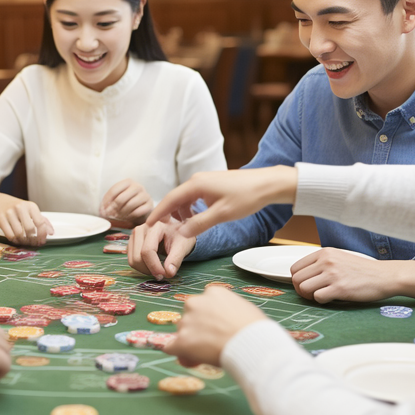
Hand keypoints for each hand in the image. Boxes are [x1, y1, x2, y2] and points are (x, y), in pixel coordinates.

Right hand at [0, 193, 52, 246]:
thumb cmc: (18, 208)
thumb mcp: (31, 210)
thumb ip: (42, 220)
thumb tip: (51, 232)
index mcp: (31, 206)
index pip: (40, 223)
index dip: (42, 235)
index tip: (42, 241)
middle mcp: (20, 208)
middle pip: (30, 230)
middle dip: (33, 240)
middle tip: (33, 243)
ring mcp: (9, 213)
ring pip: (19, 234)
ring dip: (23, 241)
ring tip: (25, 242)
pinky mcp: (0, 218)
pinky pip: (9, 235)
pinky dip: (15, 241)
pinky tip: (17, 240)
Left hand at [100, 179, 153, 225]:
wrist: (143, 207)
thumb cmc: (128, 201)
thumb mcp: (119, 197)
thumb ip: (110, 201)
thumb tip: (102, 211)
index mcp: (128, 182)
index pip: (114, 190)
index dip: (106, 201)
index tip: (103, 210)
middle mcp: (138, 186)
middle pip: (121, 198)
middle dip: (113, 208)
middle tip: (110, 215)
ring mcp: (145, 195)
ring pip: (130, 205)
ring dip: (122, 213)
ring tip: (118, 216)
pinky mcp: (150, 204)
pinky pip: (138, 211)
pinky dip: (131, 216)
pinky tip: (128, 217)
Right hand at [128, 219, 195, 279]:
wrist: (176, 229)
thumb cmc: (180, 236)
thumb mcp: (183, 246)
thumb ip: (176, 259)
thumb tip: (168, 273)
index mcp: (155, 226)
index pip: (147, 250)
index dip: (154, 266)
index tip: (164, 275)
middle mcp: (141, 229)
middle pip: (137, 257)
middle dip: (149, 270)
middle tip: (162, 274)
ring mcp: (134, 236)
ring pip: (132, 260)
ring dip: (144, 270)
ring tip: (158, 269)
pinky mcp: (132, 242)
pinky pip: (131, 259)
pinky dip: (141, 267)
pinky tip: (152, 265)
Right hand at [147, 166, 299, 240]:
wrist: (267, 184)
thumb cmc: (246, 197)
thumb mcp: (221, 215)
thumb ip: (199, 224)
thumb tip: (181, 234)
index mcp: (195, 185)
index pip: (169, 200)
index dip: (157, 213)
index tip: (146, 225)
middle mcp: (197, 180)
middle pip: (175, 198)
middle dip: (168, 215)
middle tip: (161, 230)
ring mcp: (205, 181)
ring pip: (185, 198)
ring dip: (181, 213)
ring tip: (183, 228)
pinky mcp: (212, 184)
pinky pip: (194, 197)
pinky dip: (191, 208)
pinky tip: (197, 218)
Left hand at [164, 286, 267, 366]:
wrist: (252, 343)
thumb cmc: (255, 329)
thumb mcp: (243, 309)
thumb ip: (228, 310)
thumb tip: (224, 322)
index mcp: (212, 292)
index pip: (202, 304)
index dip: (207, 318)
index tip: (215, 328)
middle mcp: (195, 302)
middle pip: (189, 316)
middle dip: (197, 328)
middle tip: (210, 342)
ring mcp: (187, 321)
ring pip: (182, 332)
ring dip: (190, 342)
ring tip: (208, 354)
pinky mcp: (182, 340)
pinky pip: (171, 347)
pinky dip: (179, 353)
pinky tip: (187, 358)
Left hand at [291, 250, 414, 303]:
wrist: (385, 276)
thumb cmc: (363, 270)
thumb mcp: (339, 258)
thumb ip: (321, 264)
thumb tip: (302, 277)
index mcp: (324, 253)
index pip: (295, 268)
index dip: (298, 280)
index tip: (306, 285)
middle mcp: (326, 261)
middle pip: (296, 279)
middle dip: (301, 290)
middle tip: (312, 294)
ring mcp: (333, 274)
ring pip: (304, 288)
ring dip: (309, 296)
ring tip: (321, 296)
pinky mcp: (340, 288)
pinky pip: (317, 297)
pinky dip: (321, 301)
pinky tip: (331, 298)